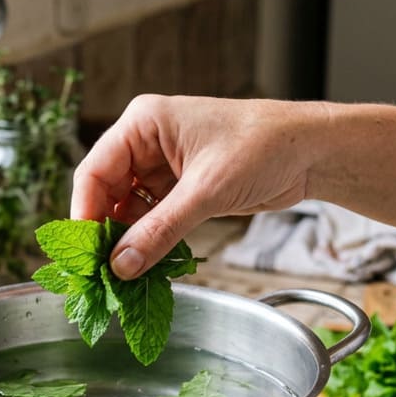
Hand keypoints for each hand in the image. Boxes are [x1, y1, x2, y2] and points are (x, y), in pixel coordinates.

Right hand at [71, 95, 327, 278]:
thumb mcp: (207, 191)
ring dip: (128, 240)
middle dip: (106, 232)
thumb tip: (122, 265)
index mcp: (144, 123)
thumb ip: (160, 230)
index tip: (85, 252)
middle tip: (103, 271)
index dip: (85, 213)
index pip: (95, 171)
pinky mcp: (181, 188)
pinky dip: (149, 240)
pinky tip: (148, 263)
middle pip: (107, 192)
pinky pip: (152, 218)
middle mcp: (147, 142)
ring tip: (127, 273)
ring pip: (128, 209)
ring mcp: (163, 166)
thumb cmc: (264, 146)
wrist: (311, 152)